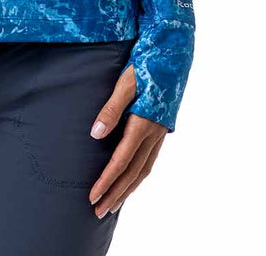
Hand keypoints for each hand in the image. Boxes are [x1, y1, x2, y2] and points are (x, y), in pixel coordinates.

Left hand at [88, 62, 166, 217]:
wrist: (173, 55)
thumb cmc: (146, 65)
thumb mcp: (125, 82)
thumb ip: (111, 108)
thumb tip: (95, 134)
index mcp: (143, 124)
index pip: (121, 160)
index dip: (107, 180)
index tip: (92, 196)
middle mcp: (153, 134)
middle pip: (133, 173)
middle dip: (116, 194)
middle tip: (98, 212)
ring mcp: (159, 134)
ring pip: (143, 170)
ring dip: (127, 189)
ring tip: (112, 204)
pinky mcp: (160, 130)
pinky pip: (149, 161)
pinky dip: (138, 176)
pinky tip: (129, 180)